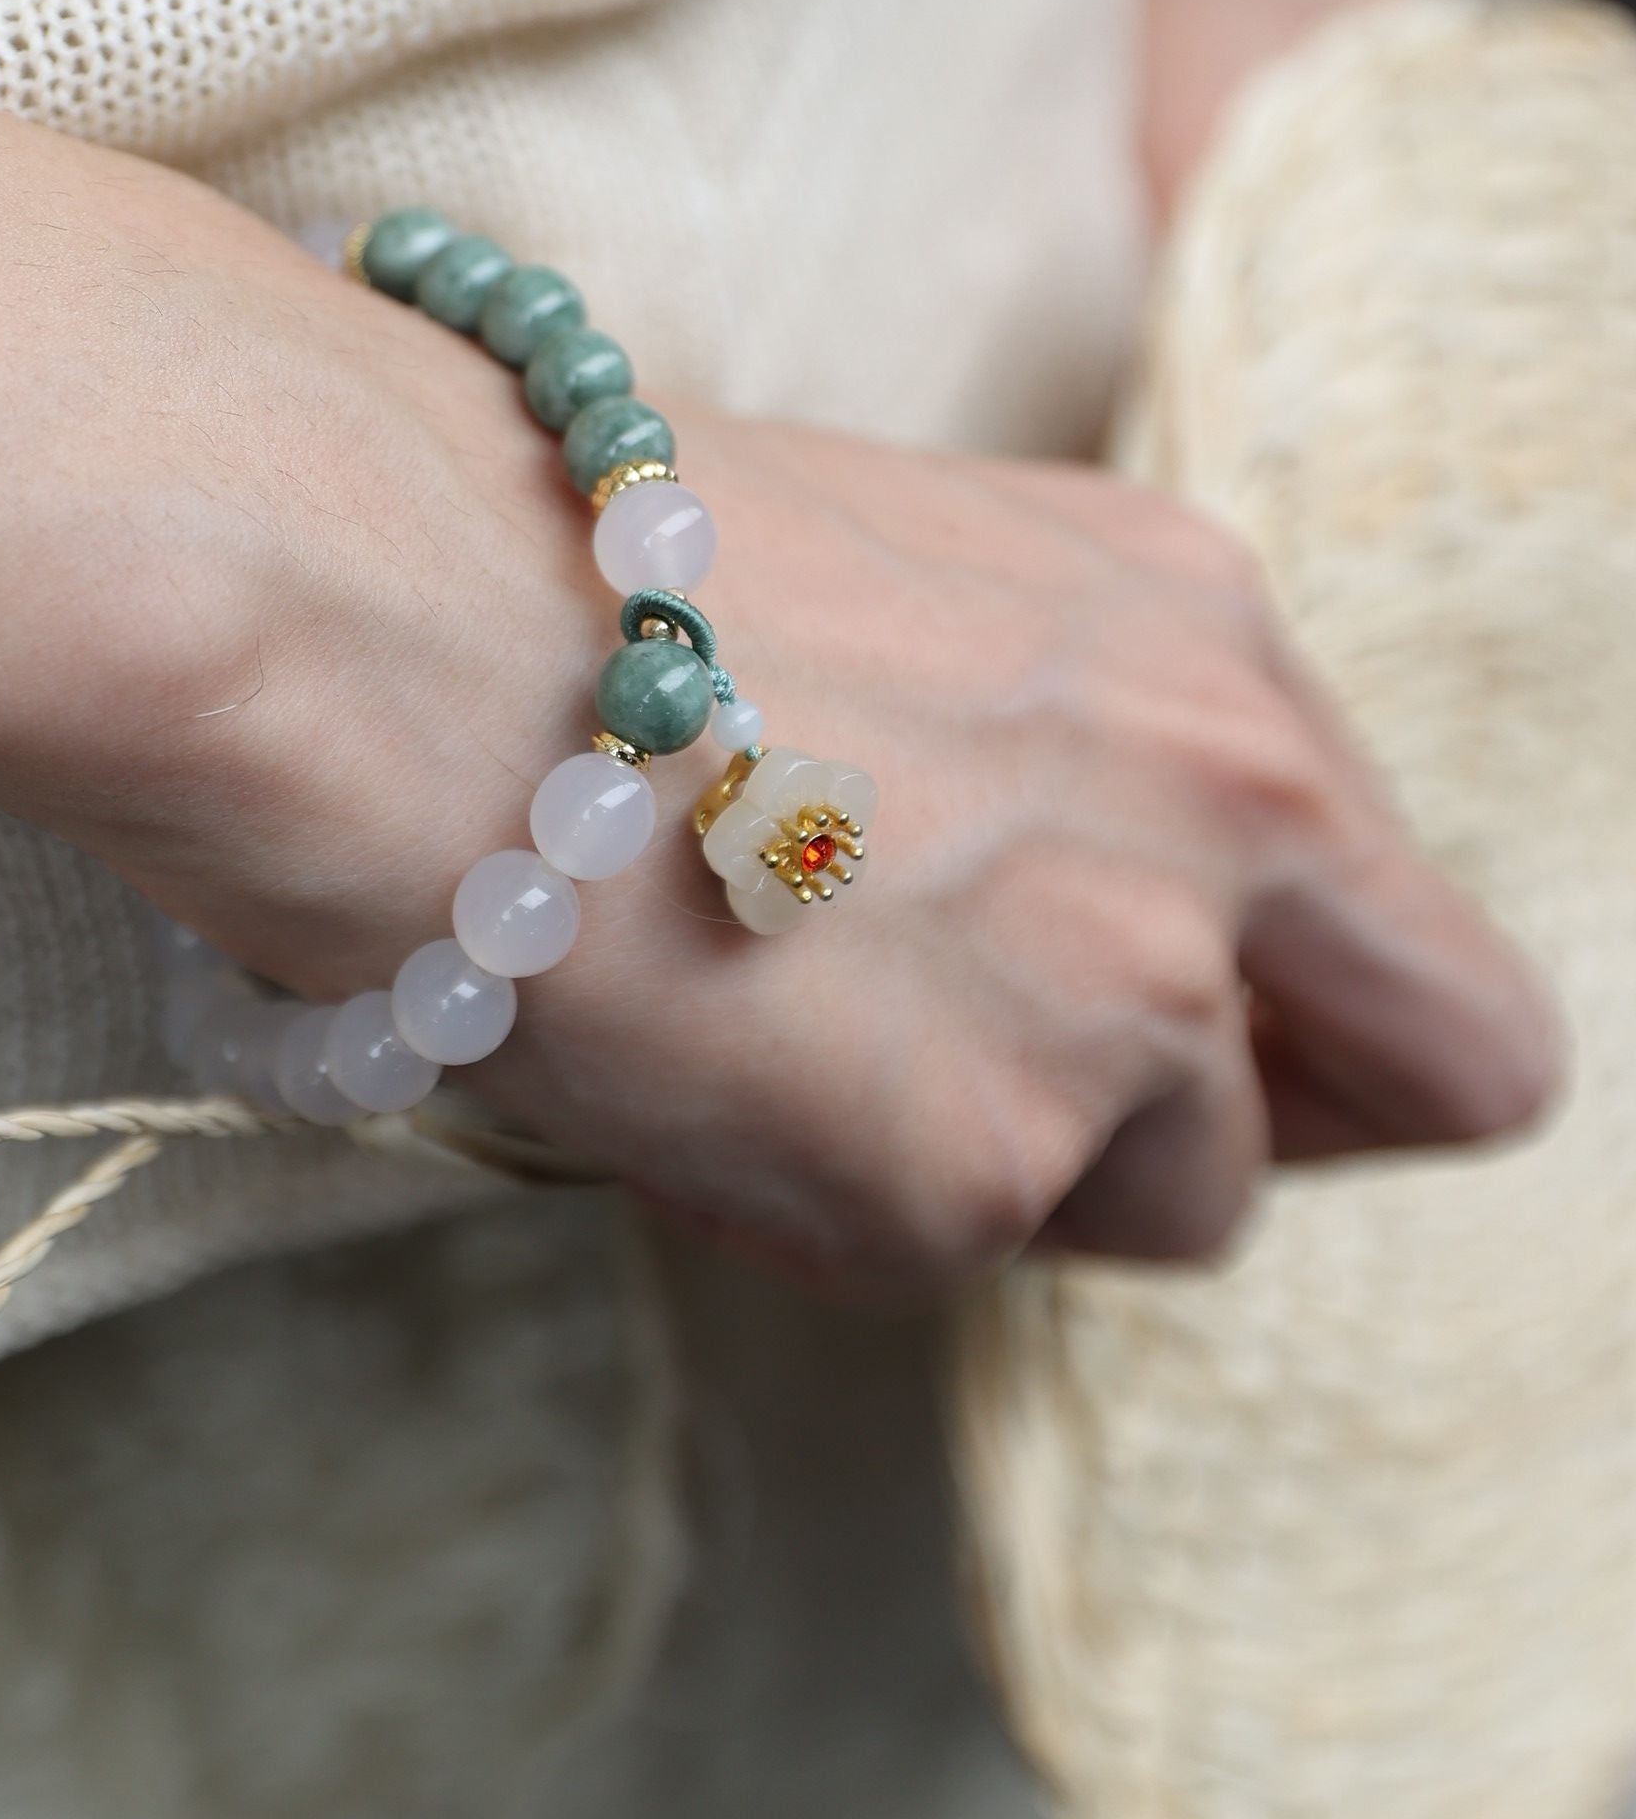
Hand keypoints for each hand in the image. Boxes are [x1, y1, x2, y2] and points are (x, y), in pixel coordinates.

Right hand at [0, 0, 1556, 1301]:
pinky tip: (687, 1090)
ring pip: (1181, 1202)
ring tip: (789, 1060)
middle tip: (1065, 1099)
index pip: (1414, 911)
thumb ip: (1058, 740)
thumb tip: (1050, 900)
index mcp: (1203, 633)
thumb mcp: (903, 579)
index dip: (1313, 995)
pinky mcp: (969, 1162)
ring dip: (1020, 1167)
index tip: (1175, 1011)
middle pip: (1449, 1073)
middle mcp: (1223, 811)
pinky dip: (835, 1214)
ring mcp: (1118, 1000)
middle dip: (1281, 1112)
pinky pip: (951, 1263)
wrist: (370, 603)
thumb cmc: (556, 555)